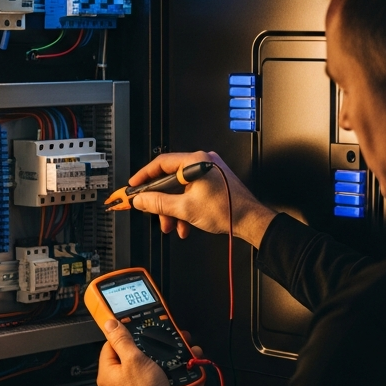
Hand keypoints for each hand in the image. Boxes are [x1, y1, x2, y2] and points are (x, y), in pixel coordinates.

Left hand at [97, 321, 204, 385]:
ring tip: (165, 360)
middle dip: (143, 349)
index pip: (109, 345)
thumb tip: (109, 324)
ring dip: (155, 361)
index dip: (123, 336)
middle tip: (154, 346)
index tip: (135, 331)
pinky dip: (160, 375)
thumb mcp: (134, 359)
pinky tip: (169, 373)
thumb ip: (121, 340)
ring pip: (141, 368)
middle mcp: (115, 385)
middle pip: (127, 356)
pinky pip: (150, 380)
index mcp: (107, 374)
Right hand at [128, 150, 276, 246]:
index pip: (161, 163)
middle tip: (151, 210)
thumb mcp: (185, 208)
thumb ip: (158, 203)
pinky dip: (185, 207)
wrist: (250, 220)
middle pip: (170, 179)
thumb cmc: (227, 211)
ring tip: (172, 224)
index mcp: (195, 162)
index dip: (144, 176)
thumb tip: (141, 200)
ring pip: (180, 189)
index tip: (134, 185)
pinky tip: (185, 223)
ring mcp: (209, 172)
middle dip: (161, 200)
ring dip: (173, 208)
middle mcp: (202, 162)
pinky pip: (191, 192)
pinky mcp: (213, 182)